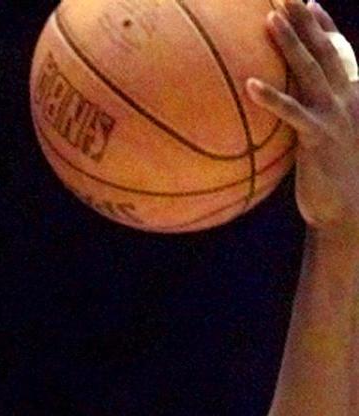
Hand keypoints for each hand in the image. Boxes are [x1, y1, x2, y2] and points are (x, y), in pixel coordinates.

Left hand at [250, 1, 358, 232]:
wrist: (347, 210)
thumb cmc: (334, 179)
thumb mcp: (329, 142)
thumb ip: (314, 118)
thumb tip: (297, 110)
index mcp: (350, 96)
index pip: (338, 53)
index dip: (324, 27)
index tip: (309, 2)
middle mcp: (345, 99)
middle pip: (323, 51)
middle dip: (305, 22)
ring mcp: (333, 116)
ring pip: (309, 71)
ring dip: (290, 44)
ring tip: (270, 19)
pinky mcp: (317, 138)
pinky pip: (292, 113)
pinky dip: (272, 98)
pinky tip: (251, 84)